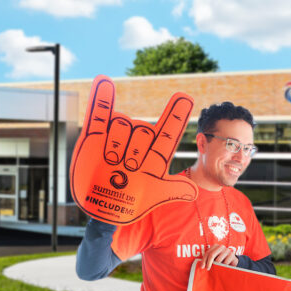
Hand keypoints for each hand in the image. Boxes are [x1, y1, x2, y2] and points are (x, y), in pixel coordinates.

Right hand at [70, 75, 196, 224]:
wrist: (104, 209)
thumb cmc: (132, 202)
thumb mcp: (154, 196)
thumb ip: (174, 190)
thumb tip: (195, 191)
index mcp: (154, 155)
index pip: (168, 131)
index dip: (176, 115)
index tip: (185, 97)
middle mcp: (137, 142)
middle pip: (142, 130)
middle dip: (134, 150)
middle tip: (126, 169)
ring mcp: (116, 138)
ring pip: (122, 125)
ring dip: (116, 146)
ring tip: (111, 163)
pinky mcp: (95, 138)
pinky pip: (98, 115)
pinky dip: (100, 98)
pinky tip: (103, 81)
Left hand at [202, 244, 238, 269]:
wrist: (233, 261)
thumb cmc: (221, 260)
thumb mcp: (215, 259)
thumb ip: (209, 259)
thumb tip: (201, 266)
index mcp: (215, 246)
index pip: (207, 252)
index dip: (204, 260)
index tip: (202, 267)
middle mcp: (221, 247)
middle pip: (212, 254)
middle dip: (208, 262)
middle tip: (207, 269)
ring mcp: (227, 250)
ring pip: (218, 259)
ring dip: (216, 266)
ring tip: (217, 269)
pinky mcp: (232, 255)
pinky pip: (225, 262)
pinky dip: (223, 267)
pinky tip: (223, 268)